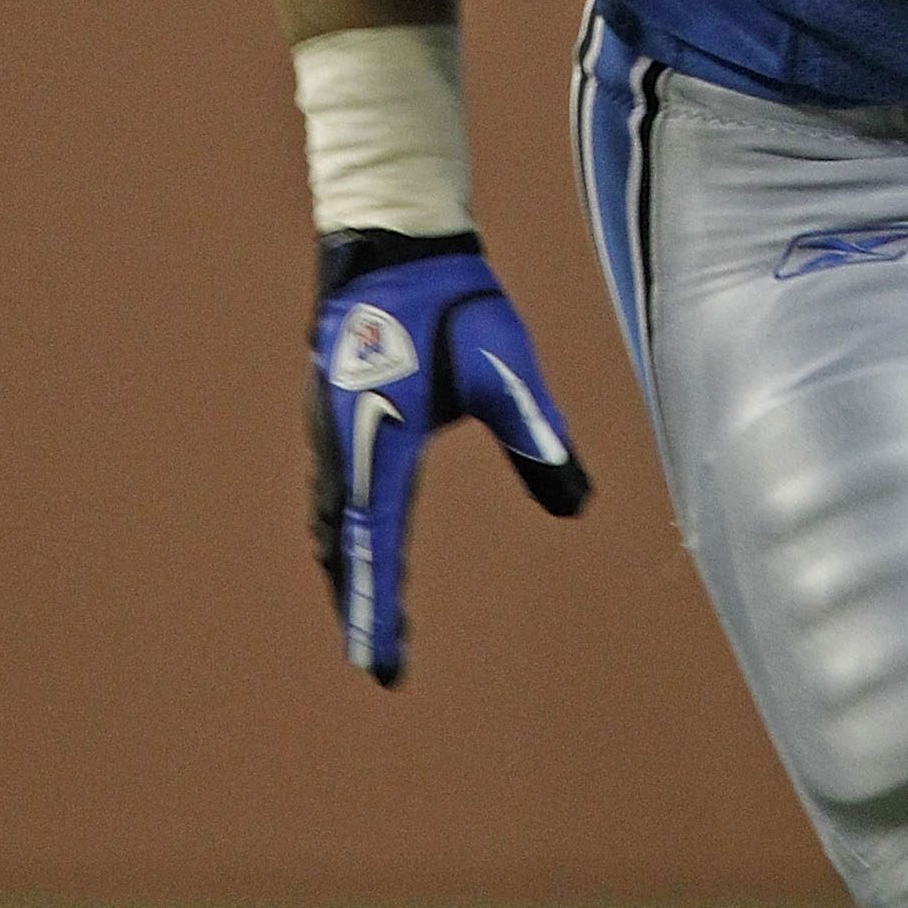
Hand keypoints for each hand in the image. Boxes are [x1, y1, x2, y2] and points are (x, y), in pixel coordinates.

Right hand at [308, 231, 589, 683]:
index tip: (384, 666)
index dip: (382, 610)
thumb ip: (536, 432)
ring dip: (351, 572)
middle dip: (363, 605)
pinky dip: (344, 536)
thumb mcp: (504, 363)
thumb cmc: (452, 300)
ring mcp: (329, 432)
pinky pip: (332, 495)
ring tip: (372, 620)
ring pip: (333, 524)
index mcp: (381, 440)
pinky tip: (357, 546)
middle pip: (347, 547)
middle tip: (384, 661)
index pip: (381, 545)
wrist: (392, 240)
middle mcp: (343, 446)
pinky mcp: (331, 417)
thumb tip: (578, 504)